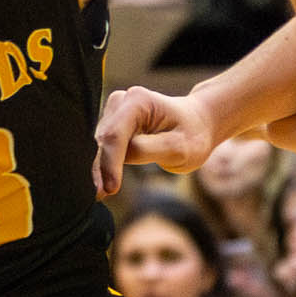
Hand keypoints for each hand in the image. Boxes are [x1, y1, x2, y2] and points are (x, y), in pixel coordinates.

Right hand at [95, 84, 217, 193]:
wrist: (197, 125)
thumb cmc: (192, 136)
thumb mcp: (178, 147)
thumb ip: (146, 150)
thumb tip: (120, 157)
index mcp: (138, 100)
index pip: (115, 135)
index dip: (110, 163)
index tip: (110, 189)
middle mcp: (121, 100)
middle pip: (103, 140)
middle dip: (100, 168)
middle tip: (99, 195)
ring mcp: (114, 111)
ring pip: (100, 145)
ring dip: (99, 168)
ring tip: (101, 192)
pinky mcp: (112, 123)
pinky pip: (103, 148)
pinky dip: (104, 165)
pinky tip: (104, 182)